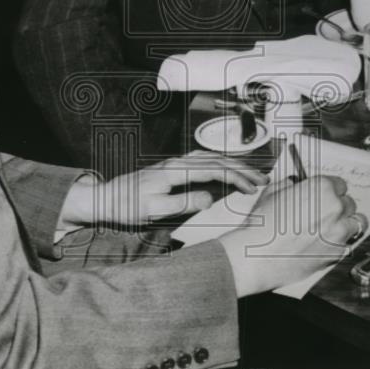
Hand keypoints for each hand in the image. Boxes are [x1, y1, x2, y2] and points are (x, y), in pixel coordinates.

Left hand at [60, 151, 269, 227]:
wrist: (105, 198)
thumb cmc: (127, 206)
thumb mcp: (153, 210)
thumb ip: (182, 202)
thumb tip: (210, 198)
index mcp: (175, 170)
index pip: (213, 170)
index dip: (236, 177)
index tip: (253, 187)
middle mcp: (177, 162)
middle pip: (216, 160)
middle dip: (242, 169)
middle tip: (263, 179)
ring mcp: (175, 163)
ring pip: (211, 158)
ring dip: (233, 165)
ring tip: (251, 175)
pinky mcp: (173, 167)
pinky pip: (202, 161)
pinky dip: (219, 163)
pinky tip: (225, 168)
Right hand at [217, 175, 366, 296]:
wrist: (256, 256)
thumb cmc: (261, 226)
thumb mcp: (272, 192)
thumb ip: (290, 185)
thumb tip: (296, 185)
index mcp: (322, 189)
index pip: (340, 184)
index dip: (331, 189)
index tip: (326, 195)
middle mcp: (335, 208)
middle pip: (349, 203)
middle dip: (338, 206)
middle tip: (325, 212)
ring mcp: (338, 232)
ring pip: (356, 223)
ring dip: (346, 224)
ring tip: (332, 227)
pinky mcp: (337, 254)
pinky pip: (348, 245)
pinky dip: (340, 243)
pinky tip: (325, 243)